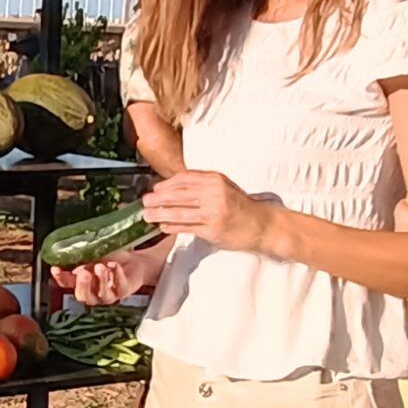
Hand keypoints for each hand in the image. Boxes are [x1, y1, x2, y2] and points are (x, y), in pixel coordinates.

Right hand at [51, 238, 167, 306]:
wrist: (134, 260)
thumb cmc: (111, 257)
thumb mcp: (92, 254)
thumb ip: (79, 256)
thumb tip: (64, 251)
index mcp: (83, 283)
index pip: (67, 284)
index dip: (60, 279)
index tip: (55, 269)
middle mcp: (94, 292)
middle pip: (84, 297)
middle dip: (82, 286)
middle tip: (83, 273)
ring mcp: (110, 294)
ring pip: (102, 295)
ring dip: (101, 280)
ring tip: (101, 266)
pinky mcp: (125, 291)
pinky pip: (120, 288)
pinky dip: (117, 276)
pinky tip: (114, 266)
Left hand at [141, 169, 275, 253]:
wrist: (263, 224)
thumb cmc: (241, 207)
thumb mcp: (224, 188)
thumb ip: (202, 185)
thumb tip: (174, 188)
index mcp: (215, 180)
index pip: (184, 179)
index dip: (166, 184)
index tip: (155, 189)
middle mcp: (214, 193)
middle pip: (178, 194)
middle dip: (158, 199)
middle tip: (145, 202)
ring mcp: (214, 211)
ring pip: (180, 212)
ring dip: (160, 213)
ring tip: (148, 216)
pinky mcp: (213, 229)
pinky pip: (188, 227)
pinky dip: (173, 226)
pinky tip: (164, 226)